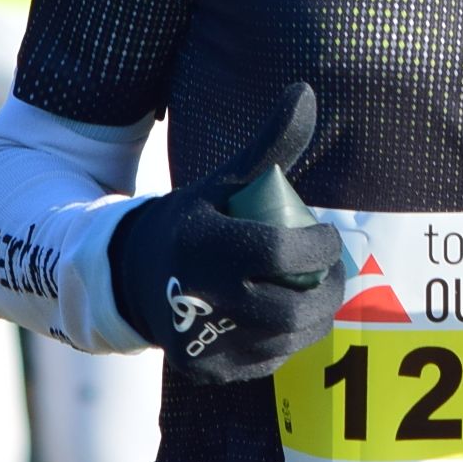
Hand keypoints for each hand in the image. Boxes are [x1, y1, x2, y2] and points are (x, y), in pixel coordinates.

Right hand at [107, 82, 345, 383]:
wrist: (131, 275)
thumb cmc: (193, 219)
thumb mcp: (225, 179)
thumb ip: (268, 144)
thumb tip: (305, 91)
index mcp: (203, 245)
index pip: (280, 251)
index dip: (317, 248)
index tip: (327, 239)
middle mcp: (199, 298)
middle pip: (289, 307)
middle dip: (324, 291)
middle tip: (330, 273)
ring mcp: (201, 340)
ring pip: (284, 339)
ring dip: (311, 318)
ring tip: (315, 294)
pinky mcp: (206, 370)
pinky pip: (267, 361)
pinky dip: (286, 341)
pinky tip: (286, 318)